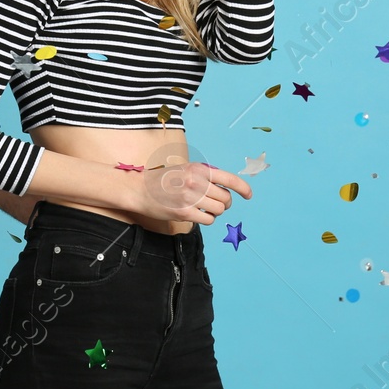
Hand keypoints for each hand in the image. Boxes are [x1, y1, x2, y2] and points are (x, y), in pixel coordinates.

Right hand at [134, 156, 251, 224]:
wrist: (140, 189)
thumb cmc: (163, 179)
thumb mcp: (186, 169)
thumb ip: (205, 176)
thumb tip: (226, 189)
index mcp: (199, 169)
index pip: (229, 179)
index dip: (243, 188)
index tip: (249, 195)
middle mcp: (196, 182)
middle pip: (226, 198)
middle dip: (225, 203)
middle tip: (215, 203)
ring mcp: (190, 198)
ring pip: (219, 210)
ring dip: (215, 211)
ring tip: (204, 208)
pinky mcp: (184, 213)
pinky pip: (208, 220)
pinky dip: (206, 219)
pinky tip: (197, 214)